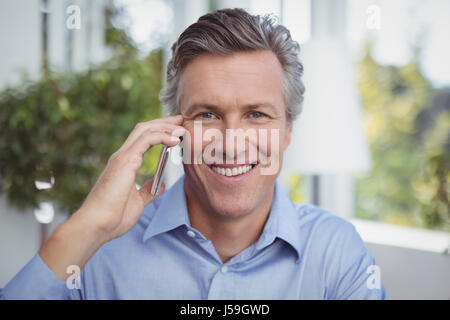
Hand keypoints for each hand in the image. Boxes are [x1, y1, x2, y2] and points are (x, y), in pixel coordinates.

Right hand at [72, 115, 185, 242]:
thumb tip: (160, 185)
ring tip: (182, 128)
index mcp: (124, 164)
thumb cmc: (113, 218)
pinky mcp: (124, 162)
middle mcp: (122, 156)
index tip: (177, 131)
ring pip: (144, 130)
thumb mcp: (138, 202)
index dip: (160, 131)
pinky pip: (146, 140)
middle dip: (164, 122)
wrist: (97, 226)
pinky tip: (175, 139)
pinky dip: (162, 136)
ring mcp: (122, 157)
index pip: (143, 138)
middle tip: (182, 120)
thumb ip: (147, 191)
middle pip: (144, 128)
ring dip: (165, 126)